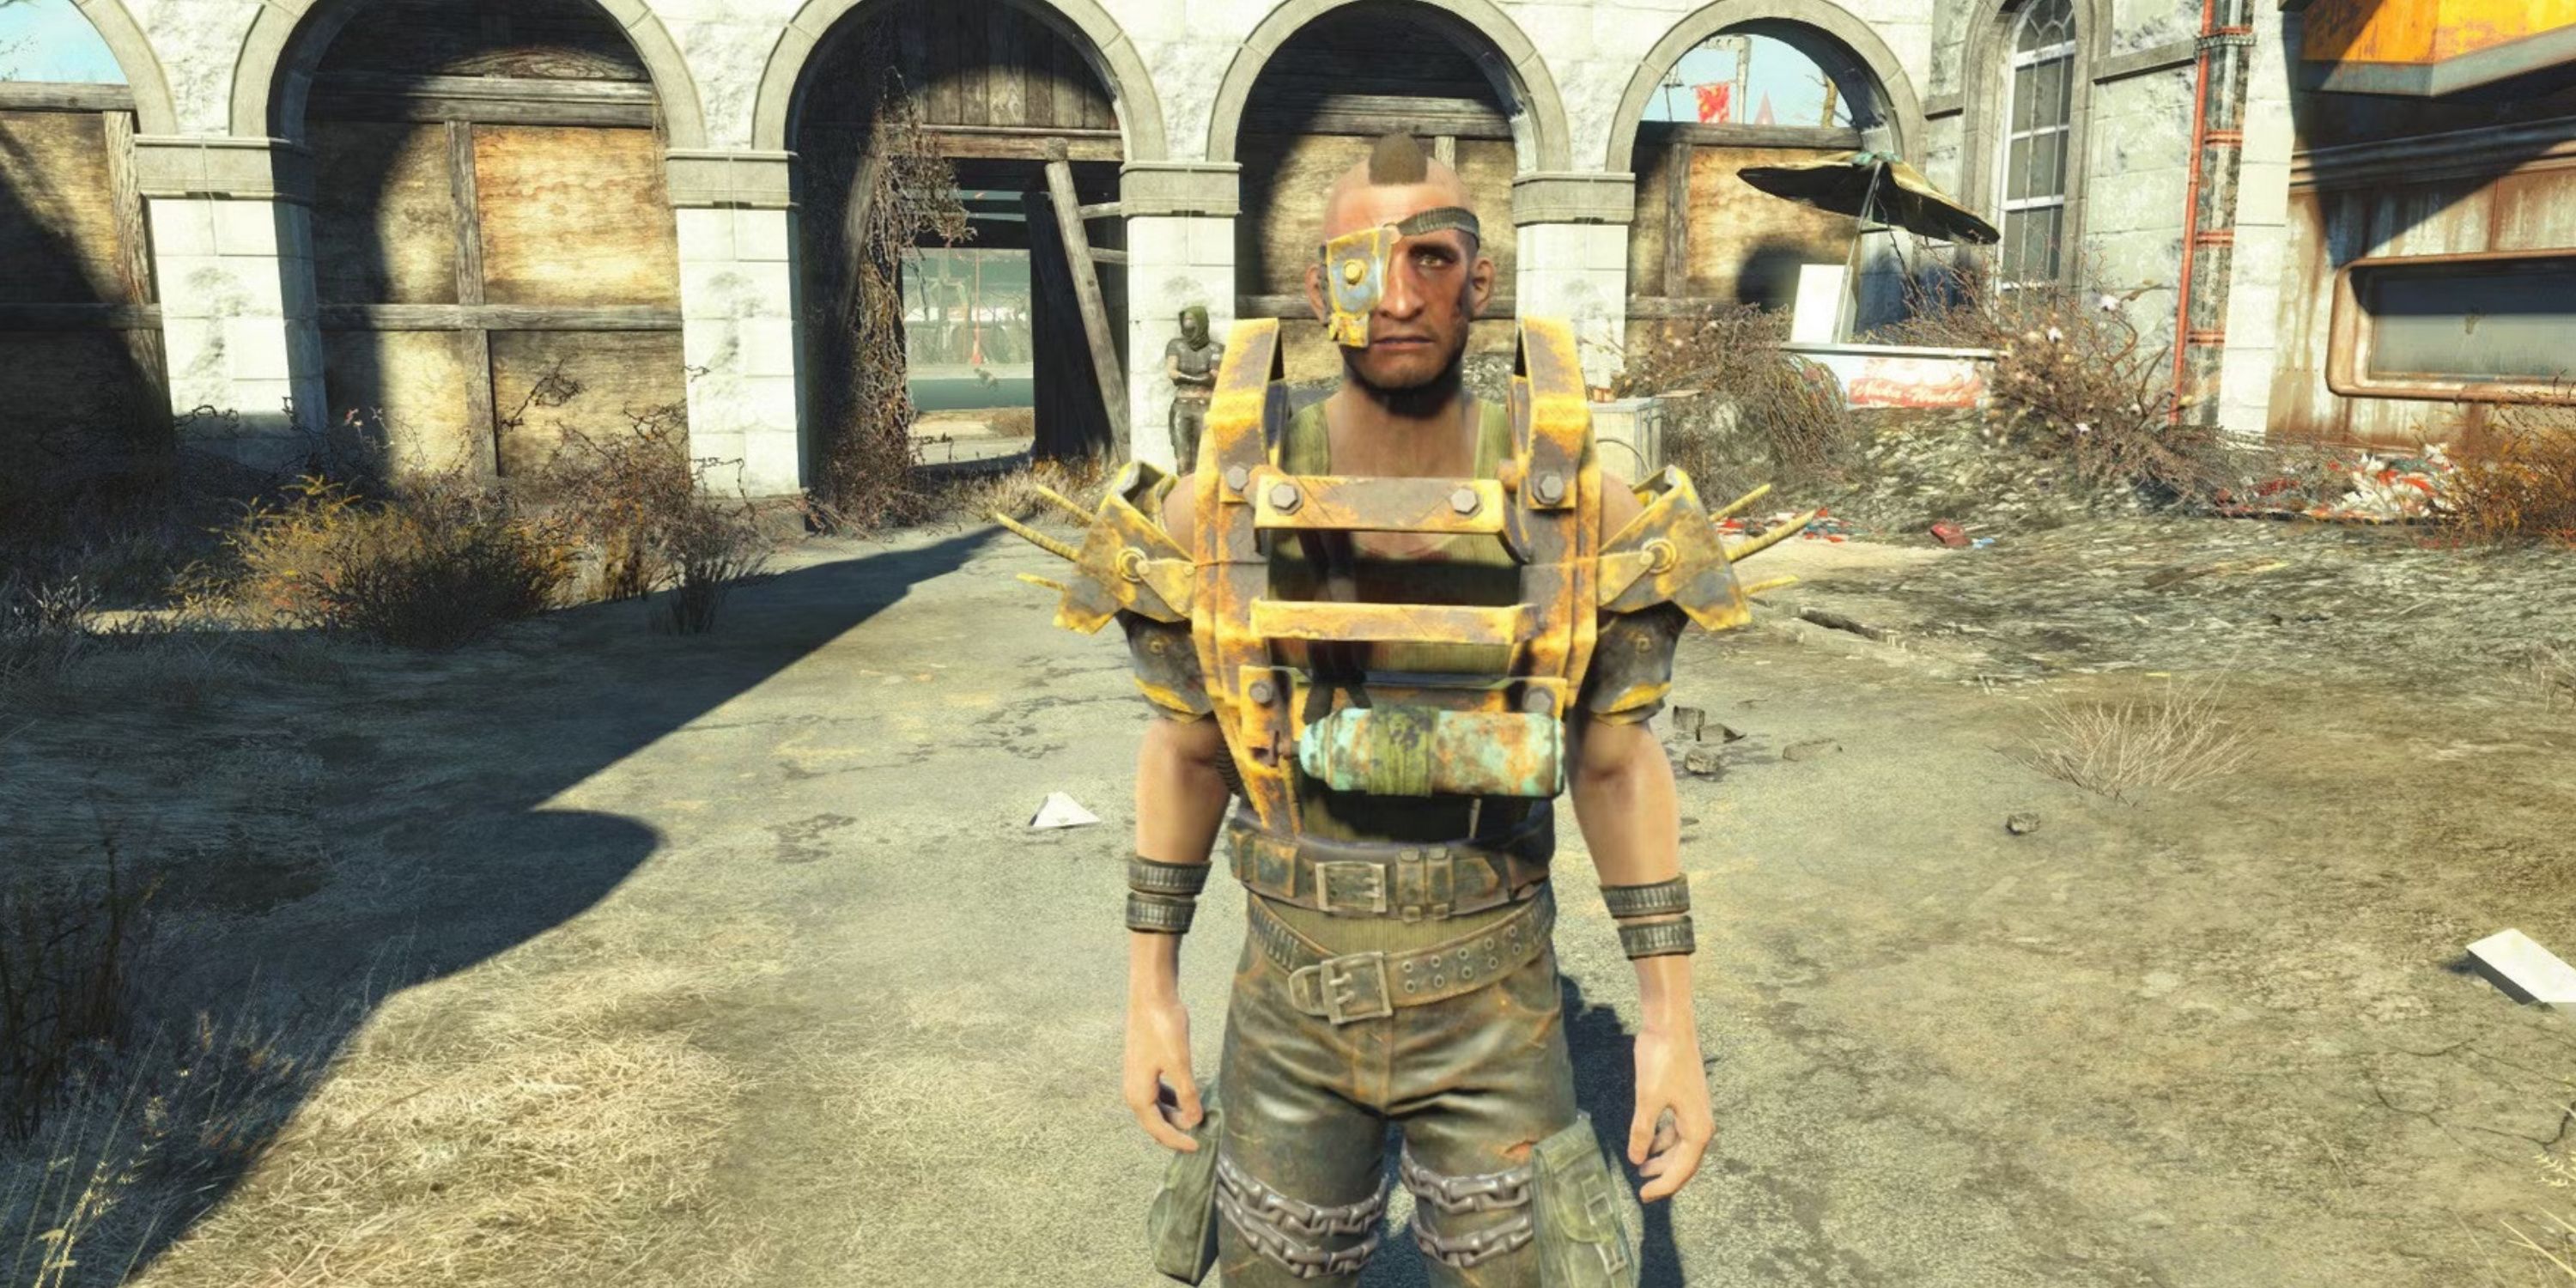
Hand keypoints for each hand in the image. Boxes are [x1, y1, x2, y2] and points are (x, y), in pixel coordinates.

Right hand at [1123, 992, 1202, 1151]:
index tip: (1199, 1147)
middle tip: (1200, 1137)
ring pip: (1156, 1109)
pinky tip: (1186, 1097)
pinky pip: (1157, 1094)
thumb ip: (1187, 1094)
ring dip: (1174, 1116)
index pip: (1159, 1130)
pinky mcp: (1143, 1067)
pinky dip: (1171, 1101)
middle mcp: (1133, 1090)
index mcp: (1138, 1095)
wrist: (1150, 996)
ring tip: (1196, 1118)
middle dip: (1176, 1132)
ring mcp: (1137, 1078)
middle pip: (1155, 1123)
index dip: (1179, 1141)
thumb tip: (1193, 1122)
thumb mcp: (1179, 1063)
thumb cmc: (1163, 1027)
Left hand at [1627, 1021, 1714, 1200]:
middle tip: (1643, 1190)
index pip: (1682, 1170)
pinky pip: (1677, 1130)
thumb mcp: (1647, 1100)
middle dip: (1664, 1177)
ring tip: (1643, 1168)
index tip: (1644, 1197)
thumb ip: (1642, 1132)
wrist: (1671, 1026)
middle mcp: (1702, 1123)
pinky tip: (1650, 1143)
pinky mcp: (1686, 1099)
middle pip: (1685, 1162)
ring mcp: (1695, 1111)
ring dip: (1663, 1159)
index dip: (1663, 1186)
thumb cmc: (1662, 1060)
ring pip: (1681, 1146)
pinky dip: (1664, 1141)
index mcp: (1697, 1129)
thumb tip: (1637, 1159)